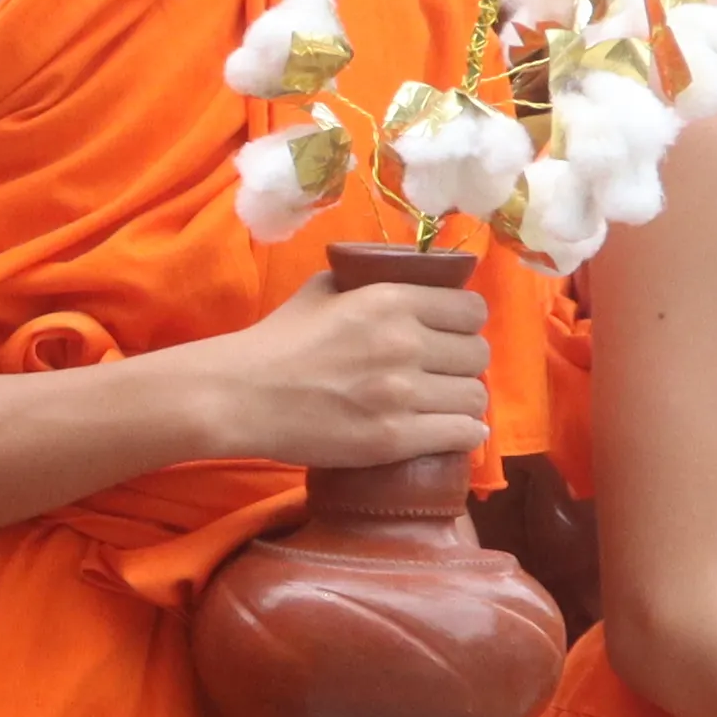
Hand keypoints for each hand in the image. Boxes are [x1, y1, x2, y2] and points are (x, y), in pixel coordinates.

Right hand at [200, 268, 493, 478]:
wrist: (239, 396)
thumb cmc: (275, 342)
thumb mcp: (321, 290)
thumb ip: (366, 282)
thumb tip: (401, 277)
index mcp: (391, 300)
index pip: (471, 309)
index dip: (466, 323)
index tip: (452, 334)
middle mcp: (405, 342)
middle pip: (477, 354)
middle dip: (463, 364)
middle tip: (443, 374)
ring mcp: (402, 394)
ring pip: (474, 397)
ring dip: (463, 401)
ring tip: (444, 406)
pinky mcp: (395, 438)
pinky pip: (462, 434)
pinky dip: (464, 434)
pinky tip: (454, 432)